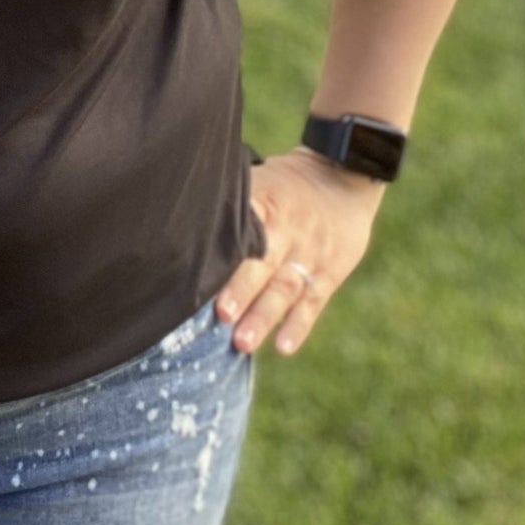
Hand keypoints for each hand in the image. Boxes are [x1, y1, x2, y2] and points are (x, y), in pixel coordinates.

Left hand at [218, 147, 386, 356]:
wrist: (342, 177)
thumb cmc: (285, 184)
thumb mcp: (260, 178)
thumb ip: (231, 202)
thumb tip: (182, 217)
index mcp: (266, 204)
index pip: (244, 228)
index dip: (227, 251)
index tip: (201, 271)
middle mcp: (288, 232)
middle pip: (264, 263)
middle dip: (241, 290)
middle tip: (222, 316)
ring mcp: (310, 255)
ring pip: (285, 289)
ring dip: (264, 317)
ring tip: (243, 343)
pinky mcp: (329, 274)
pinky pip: (313, 302)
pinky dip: (298, 326)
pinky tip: (283, 348)